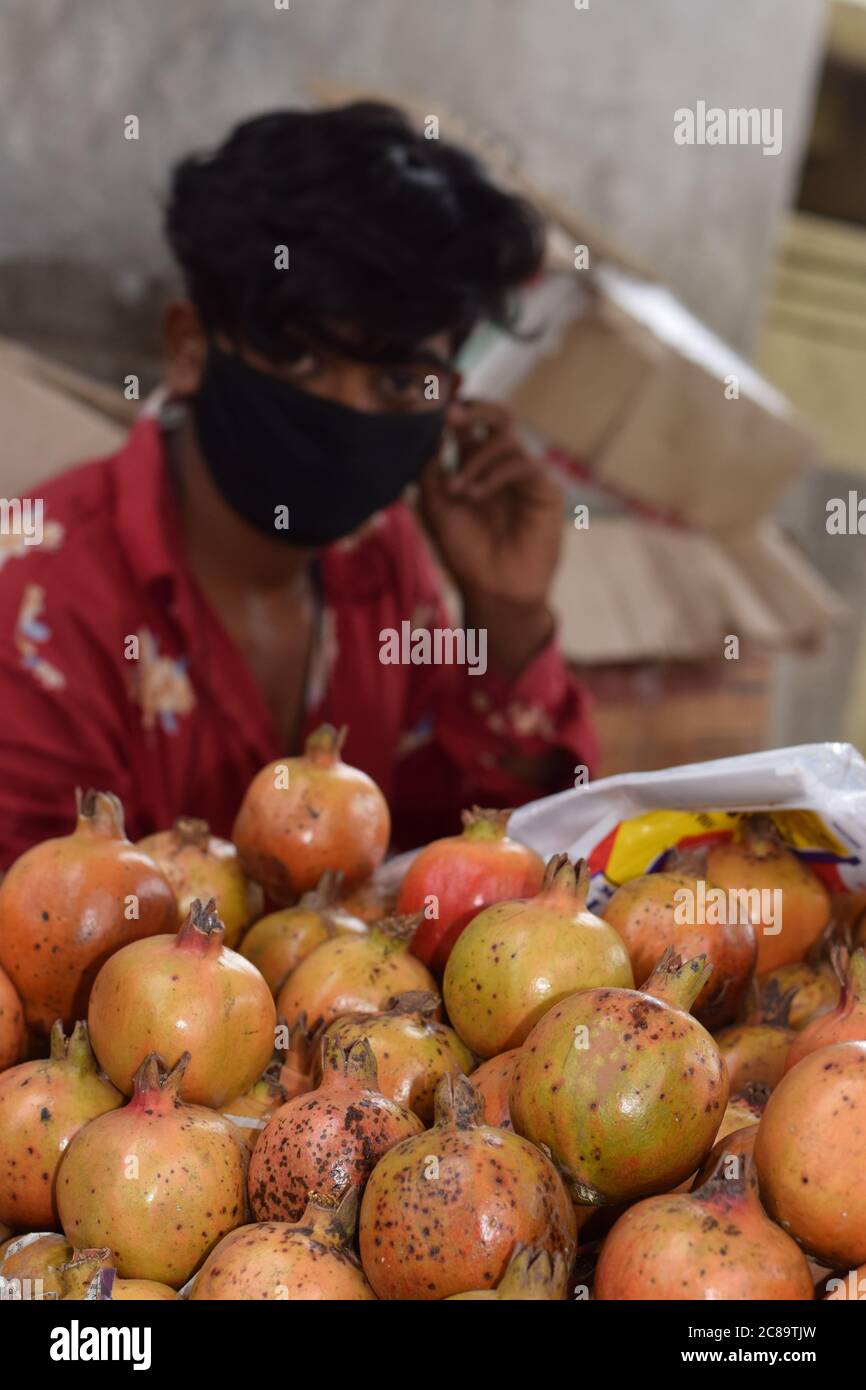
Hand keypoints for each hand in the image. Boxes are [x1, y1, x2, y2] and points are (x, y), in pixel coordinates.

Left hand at [419, 399, 563, 671]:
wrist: (494, 590)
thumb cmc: (466, 554)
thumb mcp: (436, 510)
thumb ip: (429, 473)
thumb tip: (429, 436)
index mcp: (476, 468)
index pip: (470, 426)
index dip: (455, 411)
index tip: (434, 408)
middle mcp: (501, 467)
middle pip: (497, 417)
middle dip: (474, 408)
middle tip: (450, 415)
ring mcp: (524, 476)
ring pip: (505, 439)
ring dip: (476, 459)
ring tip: (458, 489)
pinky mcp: (544, 490)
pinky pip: (521, 464)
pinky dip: (493, 474)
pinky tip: (474, 494)